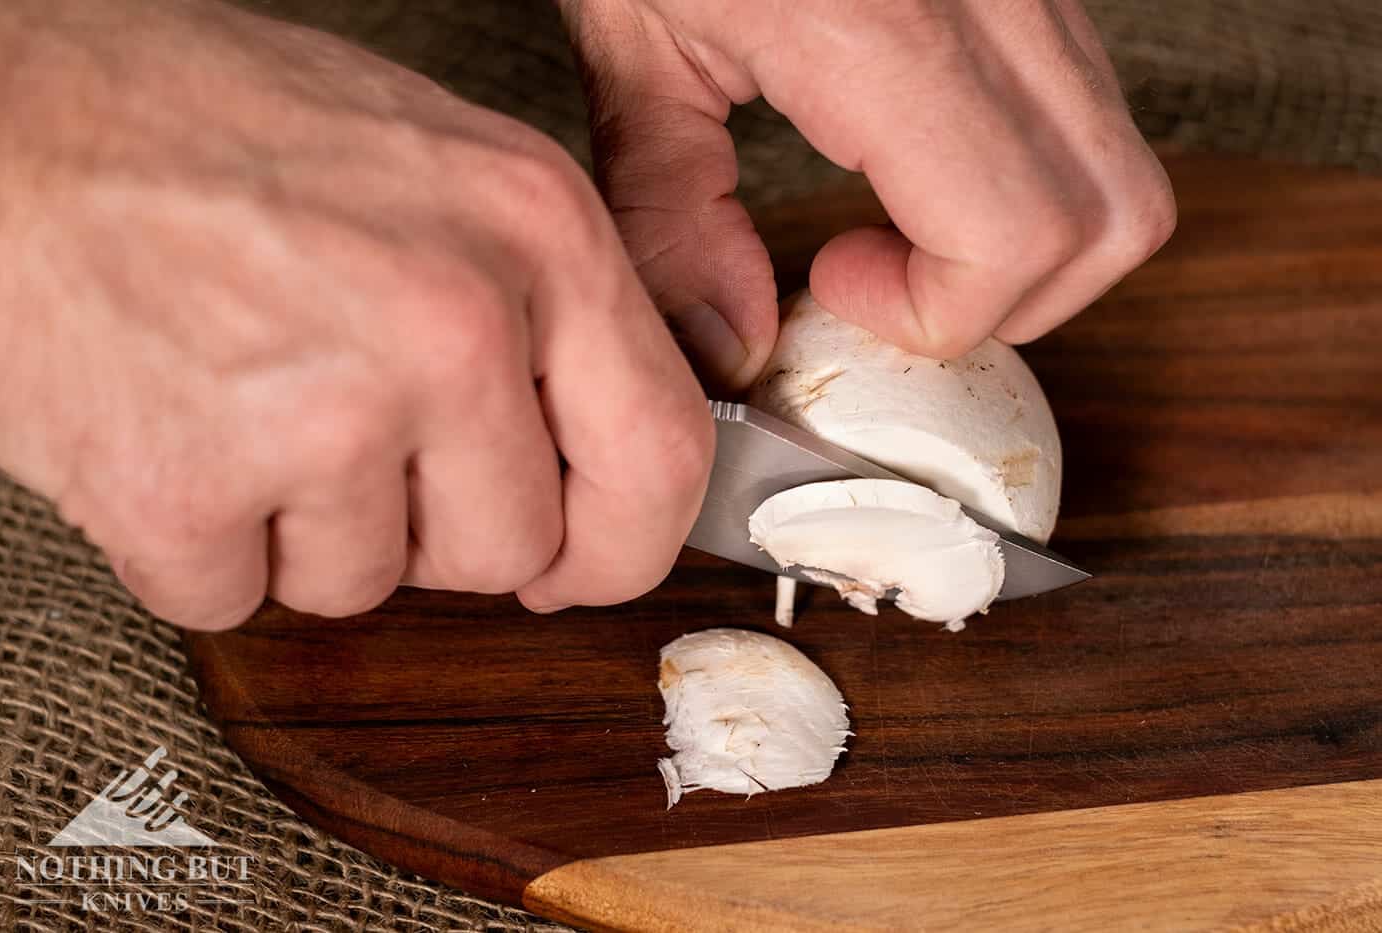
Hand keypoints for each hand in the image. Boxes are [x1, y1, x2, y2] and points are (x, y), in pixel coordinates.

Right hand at [0, 0, 712, 628]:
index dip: (623, 541)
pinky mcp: (186, 487)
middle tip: (349, 434)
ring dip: (306, 528)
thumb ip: (542, 313)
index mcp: (534, 229)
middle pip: (510, 548)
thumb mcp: (436, 170)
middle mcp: (450, 319)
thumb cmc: (206, 132)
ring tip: (244, 402)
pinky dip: (200, 543)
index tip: (578, 560)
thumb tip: (599, 452)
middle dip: (433, 526)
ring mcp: (323, 409)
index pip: (661, 455)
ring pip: (368, 584)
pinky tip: (173, 430)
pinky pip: (236, 597)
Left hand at [560, 0, 1177, 368]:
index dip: (939, 311)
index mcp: (884, 25)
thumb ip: (669, 217)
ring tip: (899, 229)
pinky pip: (1089, 113)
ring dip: (1024, 248)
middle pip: (1112, 219)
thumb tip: (734, 347)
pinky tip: (921, 166)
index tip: (836, 286)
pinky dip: (1027, 180)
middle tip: (885, 281)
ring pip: (1123, 172)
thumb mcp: (634, 45)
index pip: (1014, 232)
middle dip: (1003, 300)